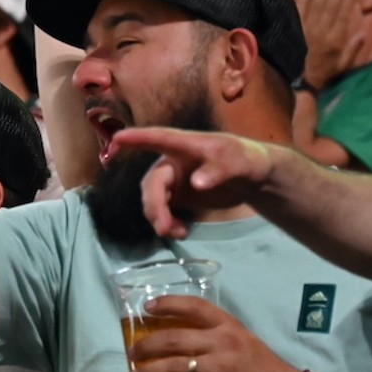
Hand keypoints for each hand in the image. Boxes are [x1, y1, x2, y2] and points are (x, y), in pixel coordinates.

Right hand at [107, 127, 273, 239]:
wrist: (254, 178)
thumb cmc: (247, 159)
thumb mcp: (240, 163)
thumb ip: (218, 171)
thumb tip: (195, 184)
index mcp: (186, 145)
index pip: (158, 138)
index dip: (137, 138)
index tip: (117, 139)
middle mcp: (173, 161)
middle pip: (153, 181)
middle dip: (154, 205)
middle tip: (163, 228)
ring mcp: (174, 179)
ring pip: (153, 198)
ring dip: (159, 217)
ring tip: (177, 233)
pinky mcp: (178, 195)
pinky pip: (162, 210)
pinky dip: (167, 223)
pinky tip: (181, 232)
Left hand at [126, 296, 302, 371]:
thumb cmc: (265, 370)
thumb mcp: (244, 342)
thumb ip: (217, 338)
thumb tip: (181, 342)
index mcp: (229, 326)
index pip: (194, 306)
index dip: (168, 303)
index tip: (147, 306)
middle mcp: (222, 342)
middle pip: (174, 338)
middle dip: (147, 345)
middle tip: (133, 353)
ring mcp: (220, 368)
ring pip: (173, 367)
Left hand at [294, 0, 364, 89]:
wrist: (303, 80)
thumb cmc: (326, 71)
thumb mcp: (344, 64)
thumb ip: (354, 49)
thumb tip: (364, 34)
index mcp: (335, 41)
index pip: (343, 17)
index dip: (348, 3)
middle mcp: (322, 33)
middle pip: (330, 9)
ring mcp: (308, 30)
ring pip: (316, 7)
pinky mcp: (297, 29)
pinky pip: (300, 11)